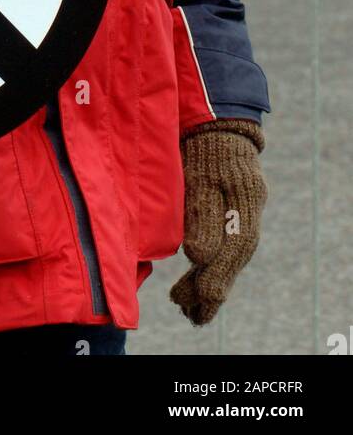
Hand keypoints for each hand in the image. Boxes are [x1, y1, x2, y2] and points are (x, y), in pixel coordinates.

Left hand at [169, 119, 267, 326]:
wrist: (215, 123)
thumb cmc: (204, 142)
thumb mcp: (200, 171)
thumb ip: (200, 211)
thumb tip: (197, 256)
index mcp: (246, 197)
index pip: (236, 245)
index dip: (218, 272)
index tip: (201, 295)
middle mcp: (248, 210)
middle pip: (233, 257)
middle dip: (211, 287)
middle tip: (189, 311)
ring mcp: (241, 212)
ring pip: (228, 256)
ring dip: (208, 283)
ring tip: (185, 306)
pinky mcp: (229, 214)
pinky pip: (222, 248)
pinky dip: (208, 268)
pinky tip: (193, 285)